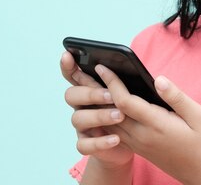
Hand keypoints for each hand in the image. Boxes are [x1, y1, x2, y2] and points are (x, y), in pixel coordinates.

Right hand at [60, 52, 133, 169]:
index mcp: (88, 88)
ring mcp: (82, 126)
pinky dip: (100, 142)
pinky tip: (116, 138)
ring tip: (120, 115)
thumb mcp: (128, 93)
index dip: (67, 65)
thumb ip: (123, 82)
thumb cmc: (131, 110)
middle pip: (71, 95)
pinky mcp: (86, 144)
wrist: (133, 142)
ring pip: (78, 119)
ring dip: (99, 116)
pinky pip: (84, 145)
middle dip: (90, 93)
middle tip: (110, 95)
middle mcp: (81, 106)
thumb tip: (129, 69)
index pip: (72, 74)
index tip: (68, 55)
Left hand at [95, 64, 200, 184]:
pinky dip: (105, 117)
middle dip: (96, 91)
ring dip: (97, 104)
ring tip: (87, 86)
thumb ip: (176, 97)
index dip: (112, 83)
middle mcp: (142, 136)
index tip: (102, 67)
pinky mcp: (138, 149)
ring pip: (109, 123)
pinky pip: (115, 132)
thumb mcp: (199, 116)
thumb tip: (158, 79)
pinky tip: (102, 106)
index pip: (124, 102)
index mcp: (156, 125)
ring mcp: (138, 145)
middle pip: (109, 111)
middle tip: (82, 73)